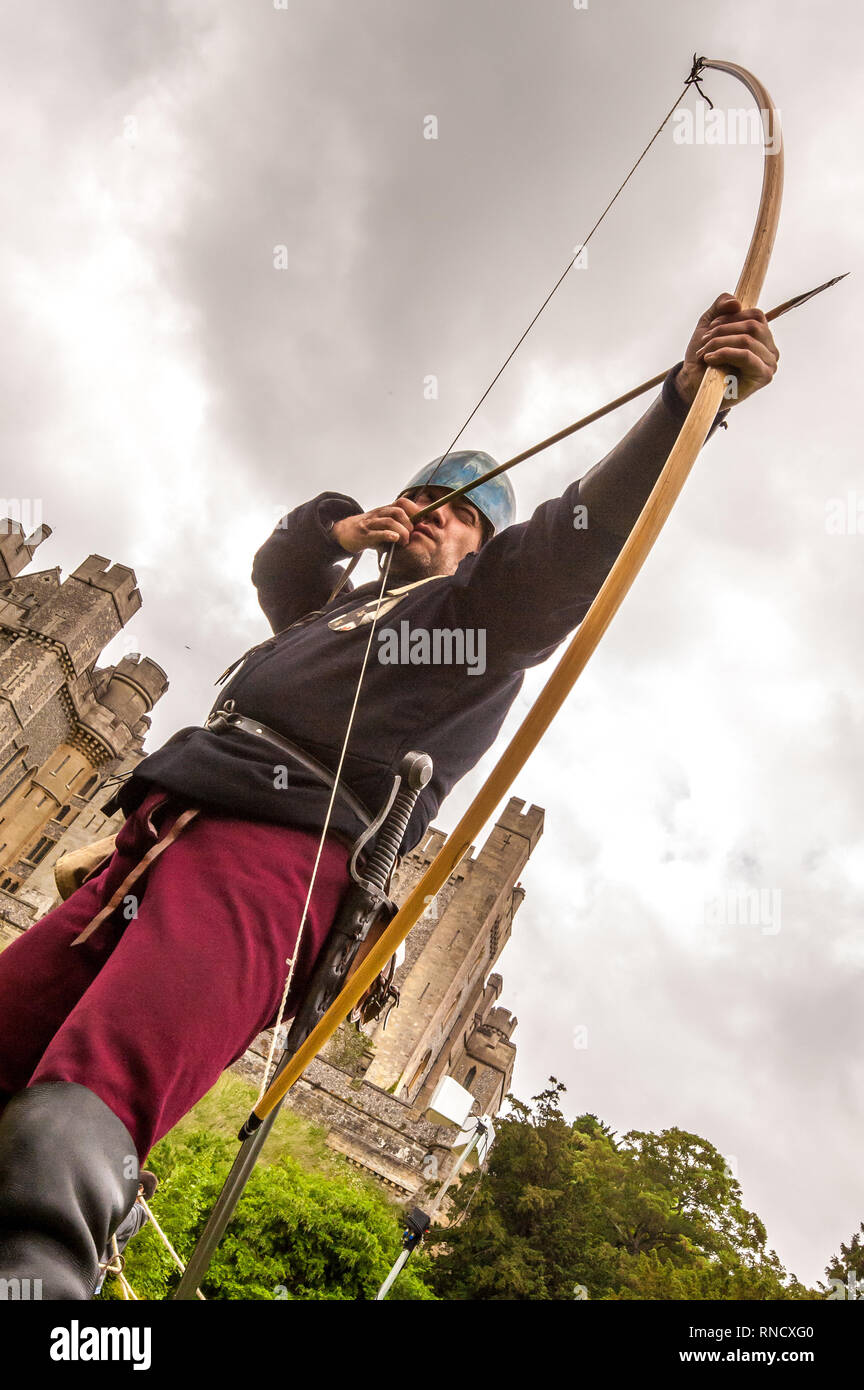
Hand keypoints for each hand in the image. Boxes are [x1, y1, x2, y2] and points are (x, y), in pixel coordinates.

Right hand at [331, 497, 424, 553]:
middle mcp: (379, 514)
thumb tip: (421, 530)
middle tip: (410, 535)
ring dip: (402, 531)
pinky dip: (389, 535)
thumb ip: (400, 526)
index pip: (403, 503)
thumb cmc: (369, 531)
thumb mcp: (384, 525)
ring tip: (403, 541)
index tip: (428, 520)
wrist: (343, 532)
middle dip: (409, 523)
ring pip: (390, 521)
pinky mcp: (364, 535)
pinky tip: (395, 538)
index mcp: (385, 510)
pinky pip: (378, 533)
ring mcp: (371, 523)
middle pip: (398, 511)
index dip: (417, 510)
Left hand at [674, 292, 778, 408]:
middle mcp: (770, 350)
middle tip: (704, 341)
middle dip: (724, 330)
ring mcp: (769, 363)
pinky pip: (747, 356)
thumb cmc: (704, 358)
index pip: (756, 315)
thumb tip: (736, 303)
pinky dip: (725, 353)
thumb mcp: (709, 324)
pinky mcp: (763, 376)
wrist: (694, 385)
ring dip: (720, 343)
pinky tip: (710, 359)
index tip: (710, 328)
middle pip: (753, 326)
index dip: (731, 317)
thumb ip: (721, 306)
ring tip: (705, 352)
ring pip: (748, 339)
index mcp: (763, 337)